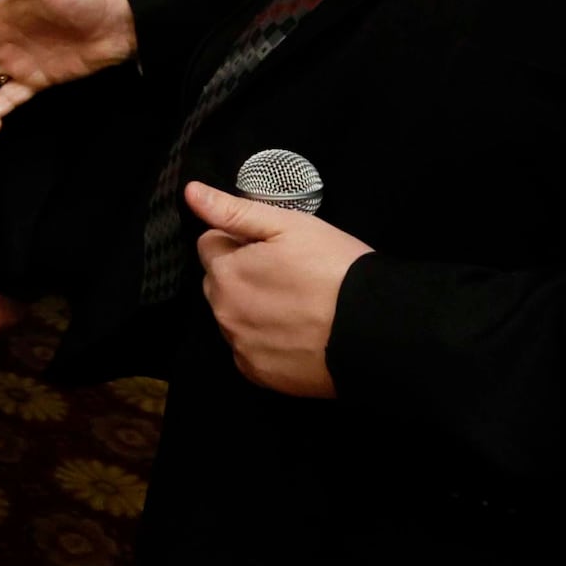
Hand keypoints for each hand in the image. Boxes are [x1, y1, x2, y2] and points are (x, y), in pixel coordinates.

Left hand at [186, 180, 370, 397]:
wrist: (374, 329)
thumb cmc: (334, 268)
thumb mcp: (288, 225)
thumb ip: (233, 211)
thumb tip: (190, 192)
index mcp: (226, 272)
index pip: (211, 244)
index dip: (241, 240)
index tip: (274, 248)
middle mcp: (223, 312)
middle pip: (219, 282)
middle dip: (242, 274)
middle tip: (289, 275)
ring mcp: (239, 346)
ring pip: (233, 316)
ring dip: (252, 308)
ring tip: (298, 305)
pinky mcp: (258, 374)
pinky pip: (249, 350)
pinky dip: (265, 341)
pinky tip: (296, 333)